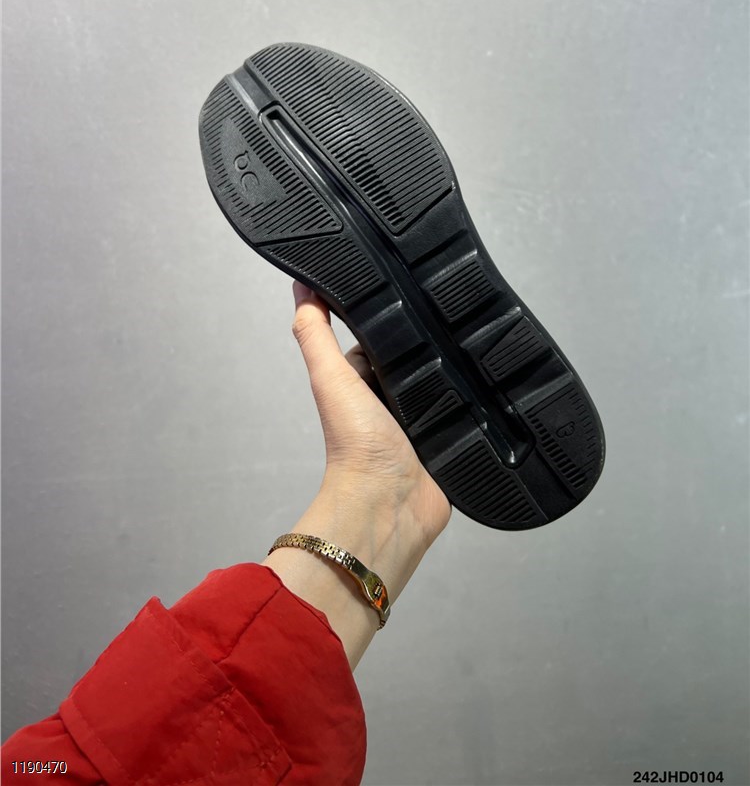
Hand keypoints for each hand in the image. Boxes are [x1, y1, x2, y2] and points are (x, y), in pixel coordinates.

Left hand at [291, 281, 450, 552]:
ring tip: (472, 345)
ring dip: (456, 369)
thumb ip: (314, 333)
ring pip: (445, 379)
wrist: (391, 504)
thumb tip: (299, 285)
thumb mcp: (331, 378)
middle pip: (416, 356)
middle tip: (448, 316)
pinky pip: (468, 409)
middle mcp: (391, 399)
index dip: (390, 315)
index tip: (404, 284)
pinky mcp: (450, 435)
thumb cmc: (355, 449)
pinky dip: (477, 399)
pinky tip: (487, 382)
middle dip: (431, 340)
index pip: (379, 337)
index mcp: (361, 382)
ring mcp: (423, 418)